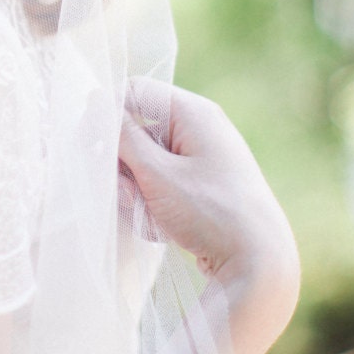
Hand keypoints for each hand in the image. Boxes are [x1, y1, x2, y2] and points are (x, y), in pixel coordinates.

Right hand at [119, 78, 299, 308]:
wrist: (259, 263)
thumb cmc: (210, 213)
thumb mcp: (158, 174)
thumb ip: (123, 137)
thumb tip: (96, 102)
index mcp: (194, 113)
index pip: (136, 91)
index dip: (109, 115)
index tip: (93, 148)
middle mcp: (202, 127)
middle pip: (139, 128)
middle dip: (124, 163)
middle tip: (128, 193)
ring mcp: (205, 156)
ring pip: (147, 159)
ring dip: (137, 187)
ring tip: (149, 214)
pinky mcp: (204, 183)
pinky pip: (164, 180)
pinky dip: (154, 200)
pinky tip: (162, 226)